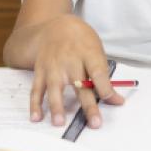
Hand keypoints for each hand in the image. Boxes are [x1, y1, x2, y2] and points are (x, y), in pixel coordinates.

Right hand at [29, 14, 123, 128]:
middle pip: (81, 85)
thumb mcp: (97, 50)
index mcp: (89, 53)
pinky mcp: (40, 71)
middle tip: (95, 123)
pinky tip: (36, 117)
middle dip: (88, 106)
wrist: (55, 27)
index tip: (114, 101)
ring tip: (59, 122)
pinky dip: (35, 104)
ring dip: (57, 106)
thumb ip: (103, 75)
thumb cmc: (81, 41)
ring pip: (55, 88)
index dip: (106, 87)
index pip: (99, 72)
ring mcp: (53, 67)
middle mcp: (70, 60)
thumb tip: (115, 99)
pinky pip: (37, 89)